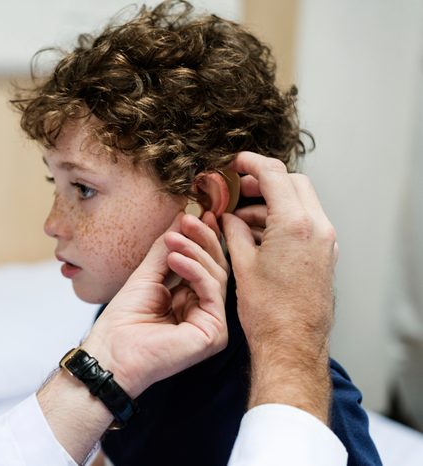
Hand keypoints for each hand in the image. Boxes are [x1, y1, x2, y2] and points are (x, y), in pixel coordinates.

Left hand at [82, 212, 228, 397]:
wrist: (111, 352)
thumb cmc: (123, 321)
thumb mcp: (147, 274)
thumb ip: (166, 249)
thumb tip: (181, 217)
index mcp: (191, 300)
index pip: (205, 263)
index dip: (203, 238)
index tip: (198, 213)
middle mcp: (204, 312)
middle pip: (216, 267)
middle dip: (203, 240)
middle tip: (189, 220)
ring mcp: (211, 323)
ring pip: (217, 276)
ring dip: (196, 251)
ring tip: (173, 240)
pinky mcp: (213, 333)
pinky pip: (211, 292)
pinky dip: (195, 270)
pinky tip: (176, 258)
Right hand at [221, 151, 336, 422]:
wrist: (291, 344)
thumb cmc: (268, 311)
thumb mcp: (242, 264)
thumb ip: (235, 231)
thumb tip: (228, 216)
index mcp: (296, 224)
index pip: (275, 175)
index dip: (252, 164)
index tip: (236, 163)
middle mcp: (317, 228)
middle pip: (293, 184)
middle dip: (264, 181)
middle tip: (237, 190)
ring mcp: (325, 242)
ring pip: (301, 203)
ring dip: (272, 203)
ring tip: (241, 219)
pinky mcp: (325, 255)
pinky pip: (306, 223)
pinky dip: (284, 220)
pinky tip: (260, 234)